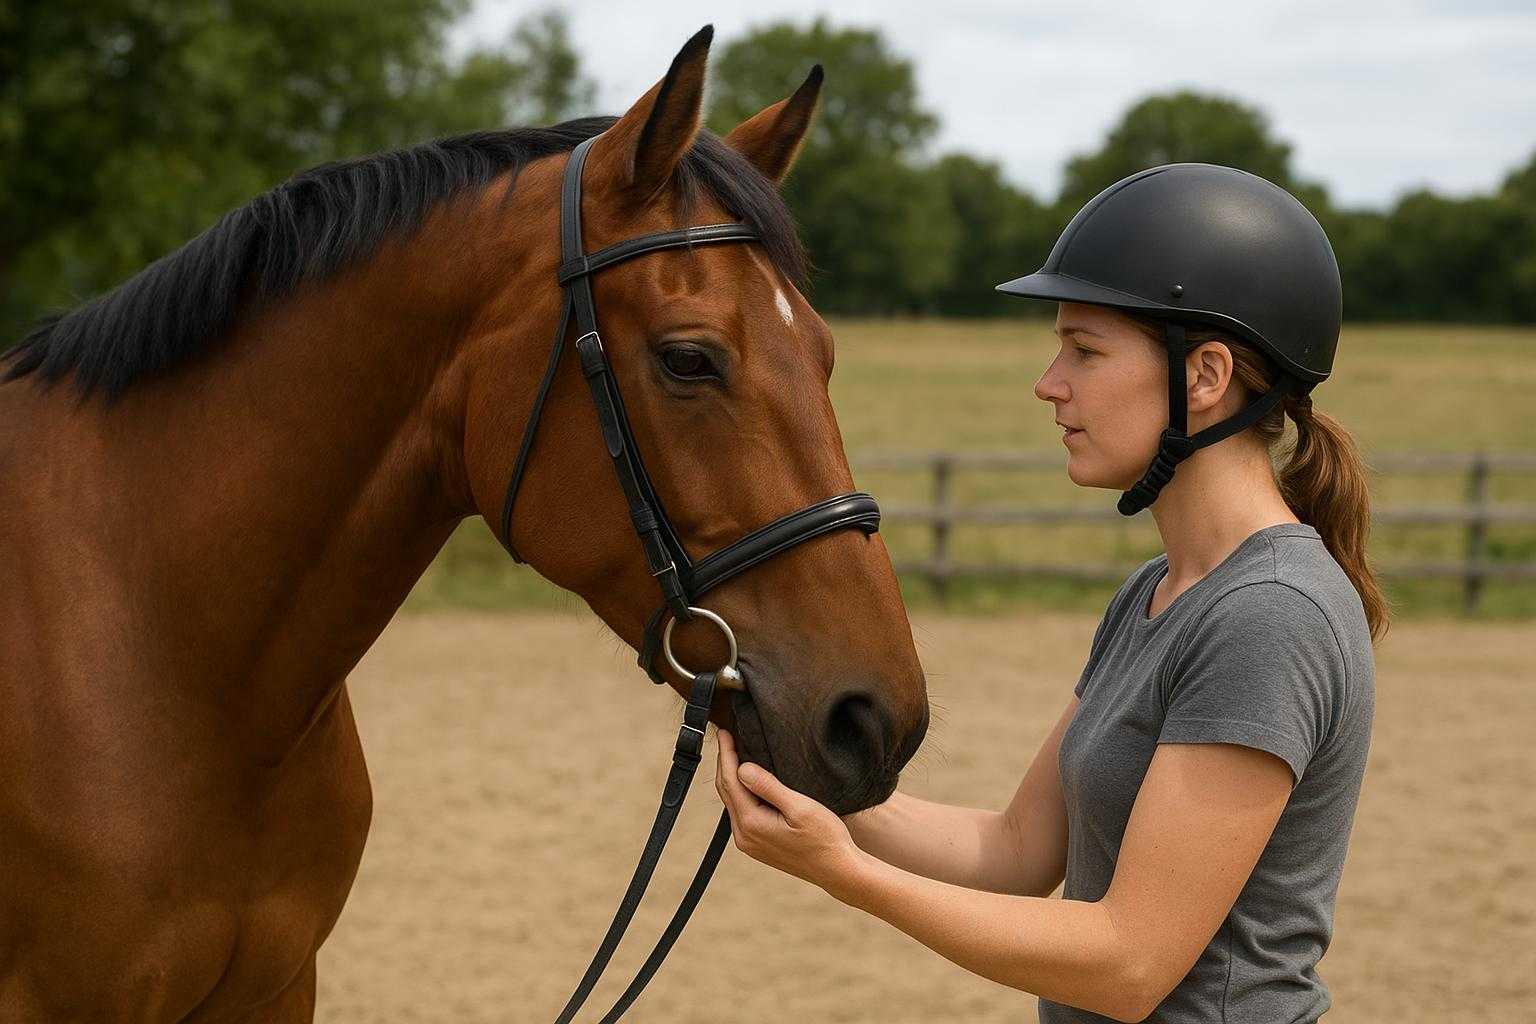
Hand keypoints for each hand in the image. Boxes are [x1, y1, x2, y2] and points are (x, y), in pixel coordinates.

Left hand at [714, 728, 867, 901]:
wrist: (838, 870)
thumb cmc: (825, 838)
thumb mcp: (800, 807)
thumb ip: (768, 787)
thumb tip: (742, 768)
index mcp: (752, 823)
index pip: (731, 781)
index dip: (727, 755)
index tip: (725, 733)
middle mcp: (744, 836)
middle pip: (727, 792)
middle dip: (725, 763)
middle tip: (727, 737)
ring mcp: (749, 843)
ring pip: (733, 803)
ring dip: (731, 778)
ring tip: (734, 754)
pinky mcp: (758, 846)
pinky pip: (741, 814)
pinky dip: (740, 794)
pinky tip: (747, 783)